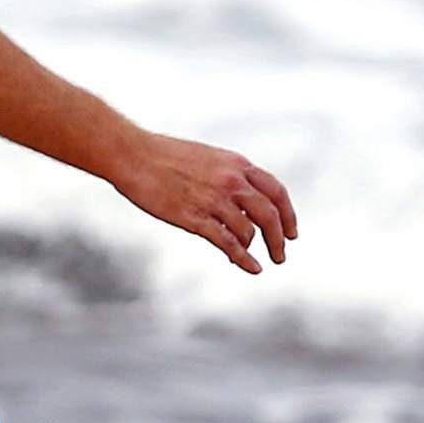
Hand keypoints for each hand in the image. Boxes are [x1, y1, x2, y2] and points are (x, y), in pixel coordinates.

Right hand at [106, 133, 296, 274]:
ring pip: (250, 231)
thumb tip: (242, 196)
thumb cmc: (163, 155)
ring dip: (257, 249)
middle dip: (280, 239)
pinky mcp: (194, 218)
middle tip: (281, 253)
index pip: (276, 192)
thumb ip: (228, 174)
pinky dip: (243, 258)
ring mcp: (214, 200)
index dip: (288, 214)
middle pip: (270, 215)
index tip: (291, 231)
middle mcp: (231, 181)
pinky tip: (251, 268)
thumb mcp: (207, 157)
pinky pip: (228, 243)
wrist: (133, 155)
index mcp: (236, 164)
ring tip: (256, 259)